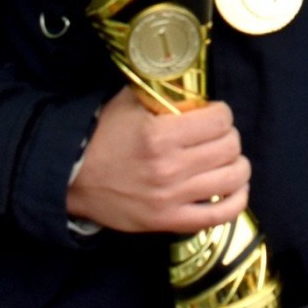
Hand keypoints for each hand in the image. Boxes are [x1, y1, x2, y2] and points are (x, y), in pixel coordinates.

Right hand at [65, 87, 250, 233]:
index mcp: (161, 134)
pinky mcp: (169, 221)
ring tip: (227, 161)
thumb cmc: (104, 136)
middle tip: (217, 137)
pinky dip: (236, 200)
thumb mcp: (129, 102)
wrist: (71, 178)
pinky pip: (220, 215)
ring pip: (233, 178)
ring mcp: (172, 197)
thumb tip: (194, 86)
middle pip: (230, 147)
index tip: (213, 115)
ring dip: (237, 166)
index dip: (222, 113)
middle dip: (228, 137)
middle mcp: (170, 167)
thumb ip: (163, 92)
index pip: (220, 120)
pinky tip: (234, 188)